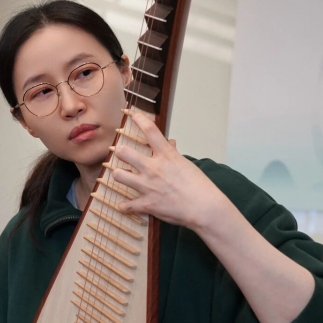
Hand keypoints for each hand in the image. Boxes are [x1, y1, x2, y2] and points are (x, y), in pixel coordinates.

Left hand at [111, 111, 225, 230]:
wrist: (204, 207)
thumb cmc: (199, 186)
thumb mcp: (186, 165)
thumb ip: (173, 153)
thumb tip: (170, 143)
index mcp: (166, 156)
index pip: (150, 131)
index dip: (140, 119)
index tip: (133, 115)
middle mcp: (153, 168)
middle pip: (124, 152)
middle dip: (120, 151)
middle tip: (121, 153)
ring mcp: (147, 186)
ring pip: (119, 175)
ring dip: (119, 175)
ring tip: (121, 175)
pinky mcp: (146, 204)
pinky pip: (127, 205)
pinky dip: (125, 206)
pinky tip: (125, 205)